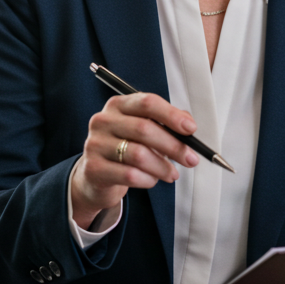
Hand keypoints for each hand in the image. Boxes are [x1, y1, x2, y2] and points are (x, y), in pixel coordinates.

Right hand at [69, 92, 199, 229]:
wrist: (95, 176)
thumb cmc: (124, 150)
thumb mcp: (141, 131)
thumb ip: (164, 124)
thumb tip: (188, 125)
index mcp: (118, 106)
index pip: (147, 103)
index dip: (171, 115)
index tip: (191, 128)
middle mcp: (103, 121)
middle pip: (144, 129)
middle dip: (174, 146)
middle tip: (191, 159)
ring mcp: (95, 144)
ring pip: (139, 155)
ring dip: (162, 167)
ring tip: (172, 174)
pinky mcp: (94, 168)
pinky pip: (130, 175)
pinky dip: (148, 180)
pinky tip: (152, 180)